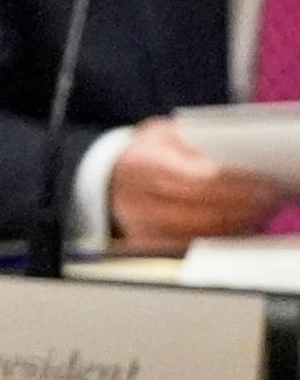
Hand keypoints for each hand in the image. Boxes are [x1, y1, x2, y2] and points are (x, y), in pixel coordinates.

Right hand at [105, 115, 281, 249]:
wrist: (107, 179)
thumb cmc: (144, 152)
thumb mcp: (164, 134)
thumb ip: (198, 143)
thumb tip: (242, 156)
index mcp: (144, 166)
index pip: (200, 181)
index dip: (238, 185)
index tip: (266, 183)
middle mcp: (139, 201)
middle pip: (204, 211)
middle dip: (244, 206)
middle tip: (271, 198)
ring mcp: (142, 226)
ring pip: (201, 232)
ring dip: (237, 223)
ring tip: (262, 210)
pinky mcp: (149, 243)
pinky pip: (193, 245)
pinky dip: (221, 237)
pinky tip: (240, 224)